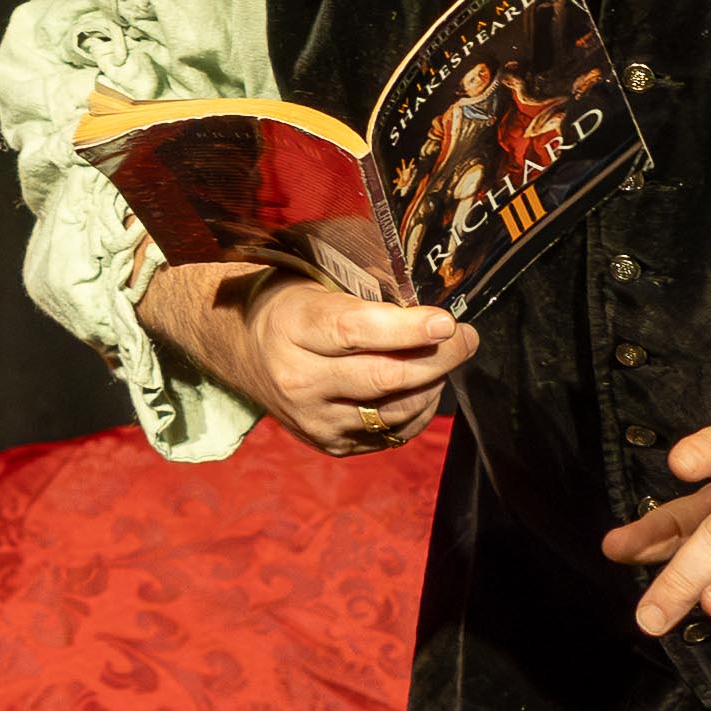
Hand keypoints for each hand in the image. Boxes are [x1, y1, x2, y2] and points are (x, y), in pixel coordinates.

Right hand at [142, 262, 479, 455]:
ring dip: (433, 384)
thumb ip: (368, 271)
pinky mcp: (328, 443)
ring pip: (393, 411)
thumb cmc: (293, 294)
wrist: (242, 347)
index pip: (356, 331)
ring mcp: (313, 419)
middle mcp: (300, 379)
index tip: (447, 321)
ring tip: (446, 355)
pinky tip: (425, 384)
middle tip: (469, 337)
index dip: (407, 329)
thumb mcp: (317, 267)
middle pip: (383, 378)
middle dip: (438, 358)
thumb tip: (427, 280)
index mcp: (293, 326)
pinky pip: (390, 435)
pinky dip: (418, 410)